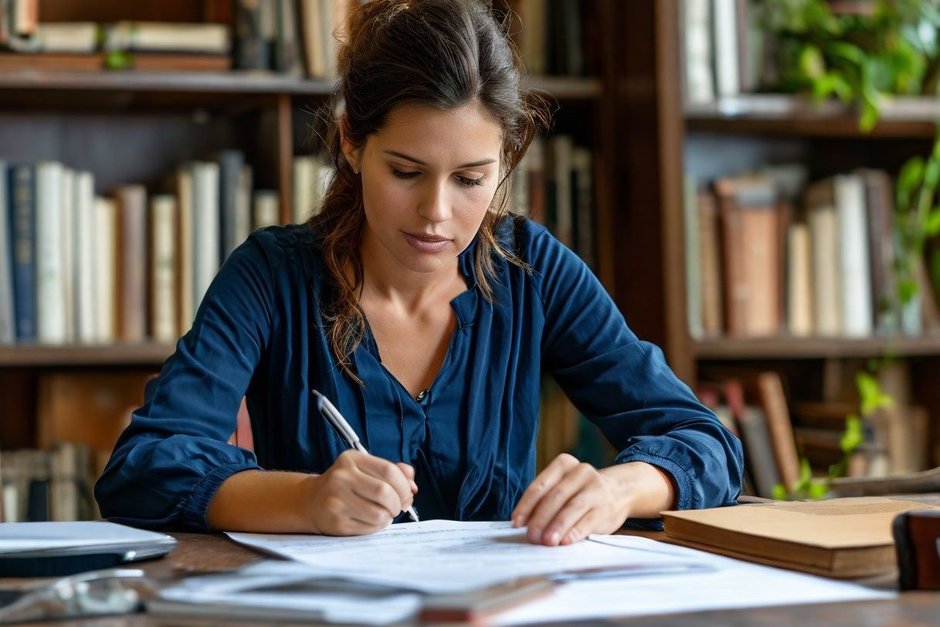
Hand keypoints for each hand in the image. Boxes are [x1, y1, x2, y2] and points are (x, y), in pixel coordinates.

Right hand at [306, 450, 417, 535]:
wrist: (311, 501)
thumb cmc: (346, 485)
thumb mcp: (366, 470)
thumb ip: (392, 472)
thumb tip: (412, 484)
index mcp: (352, 459)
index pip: (389, 471)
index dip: (404, 485)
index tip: (408, 494)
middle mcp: (341, 477)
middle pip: (384, 492)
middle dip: (398, 503)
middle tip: (397, 508)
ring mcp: (336, 500)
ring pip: (378, 514)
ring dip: (388, 517)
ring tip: (384, 514)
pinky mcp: (336, 521)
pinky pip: (368, 528)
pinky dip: (377, 527)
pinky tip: (371, 521)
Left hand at [510, 453, 630, 545]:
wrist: (619, 491)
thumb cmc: (581, 492)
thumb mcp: (564, 487)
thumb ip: (545, 500)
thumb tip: (524, 524)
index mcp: (564, 464)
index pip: (540, 485)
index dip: (526, 505)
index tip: (516, 523)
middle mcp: (581, 472)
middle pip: (556, 496)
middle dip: (541, 518)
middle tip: (532, 536)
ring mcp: (596, 488)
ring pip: (572, 507)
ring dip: (557, 526)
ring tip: (547, 541)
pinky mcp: (606, 507)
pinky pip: (589, 520)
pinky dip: (576, 531)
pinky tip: (566, 541)